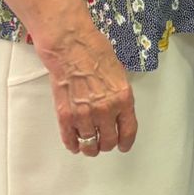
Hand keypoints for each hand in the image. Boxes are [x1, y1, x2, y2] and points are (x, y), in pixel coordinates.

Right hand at [39, 28, 138, 155]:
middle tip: (104, 142)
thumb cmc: (94, 51)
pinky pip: (70, 139)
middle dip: (107, 144)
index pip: (128, 130)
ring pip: (89, 144)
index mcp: (123, 98)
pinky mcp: (65, 116)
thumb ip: (119, 94)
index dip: (126, 142)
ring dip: (90, 147)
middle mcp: (105, 110)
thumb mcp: (118, 72)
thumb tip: (118, 106)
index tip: (123, 145)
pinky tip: (75, 144)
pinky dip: (73, 144)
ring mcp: (84, 115)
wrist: (70, 47)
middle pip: (108, 141)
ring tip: (89, 145)